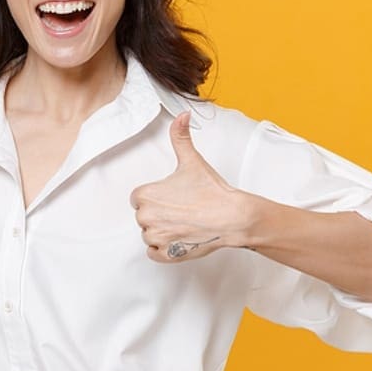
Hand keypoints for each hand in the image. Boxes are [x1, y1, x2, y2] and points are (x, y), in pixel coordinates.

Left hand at [130, 112, 253, 262]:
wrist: (232, 217)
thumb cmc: (211, 191)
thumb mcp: (192, 160)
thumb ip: (181, 136)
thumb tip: (182, 115)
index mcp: (146, 196)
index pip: (139, 198)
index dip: (156, 197)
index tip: (172, 196)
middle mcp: (146, 218)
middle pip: (144, 216)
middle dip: (159, 213)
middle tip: (182, 208)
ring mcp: (156, 238)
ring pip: (149, 234)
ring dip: (162, 231)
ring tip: (183, 222)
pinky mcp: (166, 254)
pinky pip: (153, 252)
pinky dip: (163, 248)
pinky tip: (178, 238)